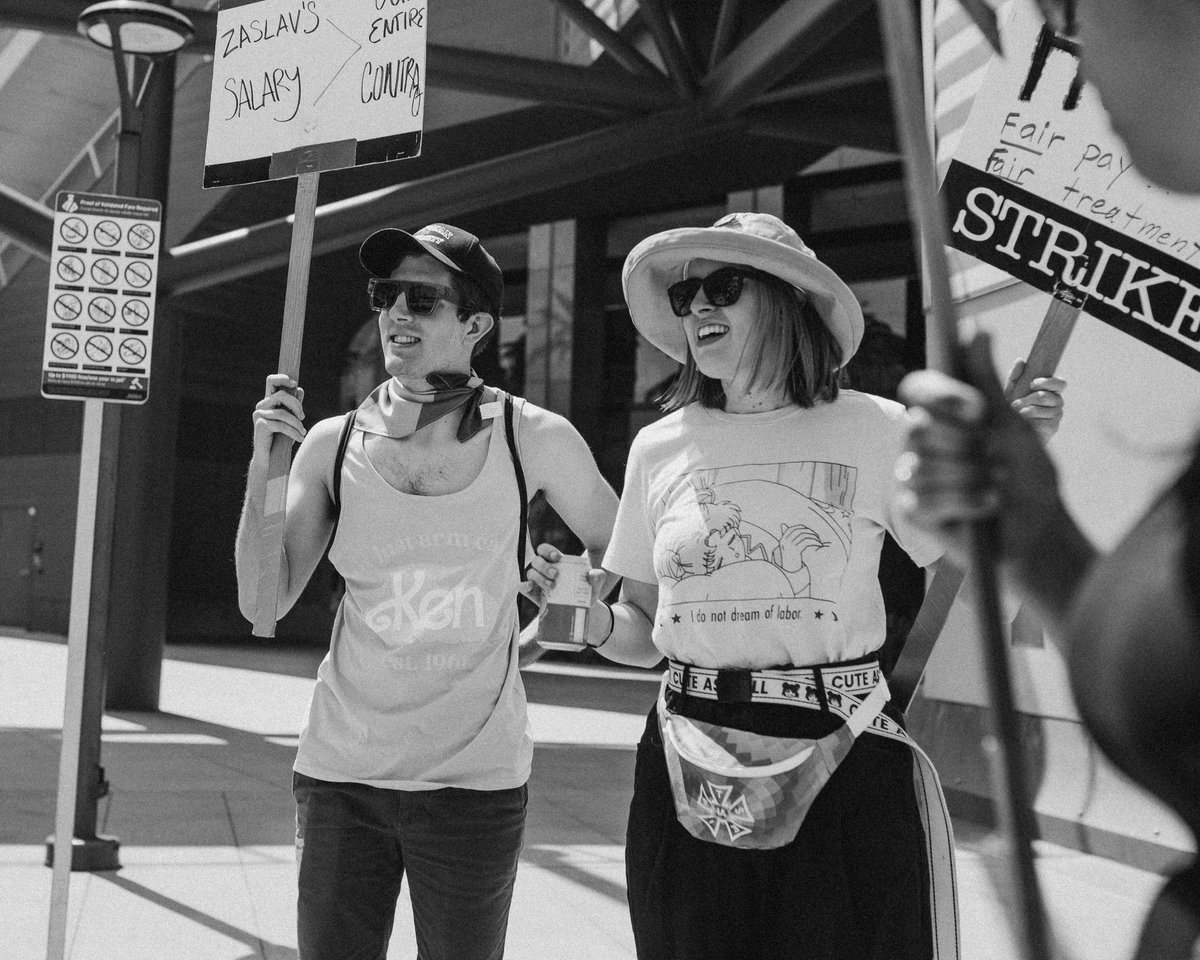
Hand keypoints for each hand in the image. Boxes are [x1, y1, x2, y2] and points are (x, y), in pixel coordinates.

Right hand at [253, 374, 305, 453]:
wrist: (270, 458)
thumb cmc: (281, 438)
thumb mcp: (290, 420)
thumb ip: (294, 405)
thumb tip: (299, 389)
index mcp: (269, 401)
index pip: (271, 382)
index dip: (281, 378)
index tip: (294, 383)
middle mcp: (262, 406)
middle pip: (281, 395)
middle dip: (296, 405)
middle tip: (303, 416)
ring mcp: (259, 415)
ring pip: (283, 413)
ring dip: (297, 423)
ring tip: (302, 432)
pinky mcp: (261, 425)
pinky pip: (281, 425)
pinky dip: (293, 432)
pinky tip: (300, 438)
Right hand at [521, 544, 607, 632]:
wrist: (585, 608)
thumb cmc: (588, 589)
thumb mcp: (597, 582)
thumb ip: (598, 576)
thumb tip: (591, 575)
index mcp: (557, 561)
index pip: (544, 549)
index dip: (547, 550)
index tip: (557, 557)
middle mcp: (545, 570)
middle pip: (536, 561)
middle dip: (544, 566)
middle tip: (556, 575)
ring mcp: (539, 582)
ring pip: (530, 573)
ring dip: (539, 578)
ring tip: (552, 586)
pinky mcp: (536, 595)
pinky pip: (524, 588)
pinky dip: (524, 586)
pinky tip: (530, 587)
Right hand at [895, 333, 1066, 567]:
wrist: (1038, 530)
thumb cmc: (1027, 476)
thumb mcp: (1013, 425)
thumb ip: (989, 381)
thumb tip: (979, 332)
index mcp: (943, 414)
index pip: (919, 388)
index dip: (943, 397)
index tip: (978, 411)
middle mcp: (921, 441)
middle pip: (919, 428)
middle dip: (966, 446)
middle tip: (995, 459)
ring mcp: (913, 475)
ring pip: (923, 467)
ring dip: (970, 479)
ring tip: (996, 487)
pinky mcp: (913, 510)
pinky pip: (924, 499)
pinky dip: (964, 503)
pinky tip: (986, 507)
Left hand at [1005, 359, 1065, 441]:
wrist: (1011, 430)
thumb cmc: (1014, 407)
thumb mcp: (1011, 390)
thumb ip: (1015, 376)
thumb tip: (1020, 360)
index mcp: (1050, 390)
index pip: (1060, 383)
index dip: (1048, 382)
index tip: (1032, 384)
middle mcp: (1056, 401)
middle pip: (1050, 396)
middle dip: (1031, 398)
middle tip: (1016, 403)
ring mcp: (1056, 414)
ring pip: (1045, 408)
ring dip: (1027, 409)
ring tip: (1017, 412)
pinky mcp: (1053, 426)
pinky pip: (1044, 420)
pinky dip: (1030, 419)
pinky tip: (1024, 420)